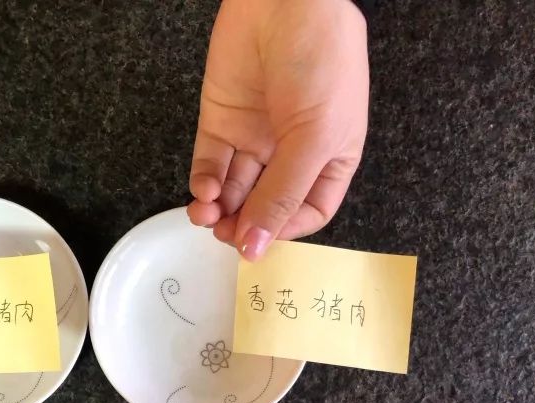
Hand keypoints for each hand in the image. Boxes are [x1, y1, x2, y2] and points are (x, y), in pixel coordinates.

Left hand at [186, 0, 368, 259]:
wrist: (285, 1)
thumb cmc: (322, 61)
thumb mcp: (315, 138)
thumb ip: (283, 195)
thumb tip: (258, 246)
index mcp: (330, 157)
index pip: (307, 211)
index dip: (284, 231)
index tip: (259, 243)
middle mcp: (292, 151)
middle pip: (265, 205)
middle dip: (244, 224)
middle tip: (225, 235)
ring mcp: (255, 136)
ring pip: (233, 189)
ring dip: (219, 209)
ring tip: (207, 216)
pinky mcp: (222, 119)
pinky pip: (210, 163)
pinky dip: (204, 183)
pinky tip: (203, 191)